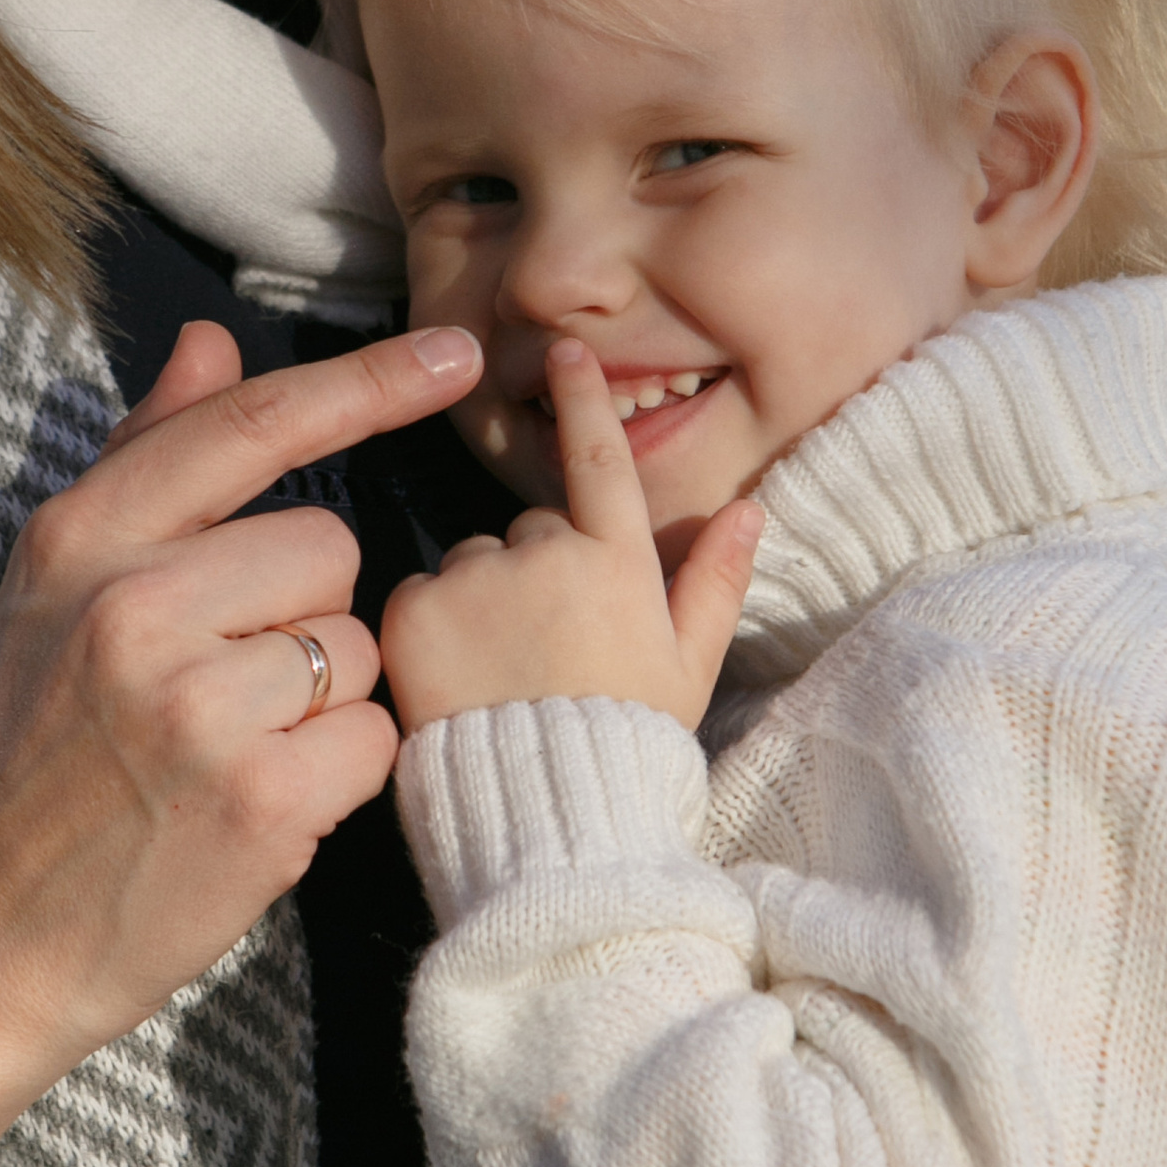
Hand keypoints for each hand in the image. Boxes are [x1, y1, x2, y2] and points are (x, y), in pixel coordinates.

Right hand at [0, 316, 479, 1166]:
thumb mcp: (50, 591)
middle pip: (331, 547)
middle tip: (216, 684)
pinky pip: (370, 740)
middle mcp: (134, 607)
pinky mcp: (257, 800)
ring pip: (358, 647)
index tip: (459, 352)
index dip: (368, 383)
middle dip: (304, 612)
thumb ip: (145, 461)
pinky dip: (335, 776)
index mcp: (79, 540)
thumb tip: (215, 342)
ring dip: (321, 700)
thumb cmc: (29, 753)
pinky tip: (255, 804)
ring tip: (225, 750)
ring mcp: (197, 707)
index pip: (251, 427)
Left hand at [380, 337, 762, 734]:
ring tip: (501, 674)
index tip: (565, 350)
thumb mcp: (691, 665)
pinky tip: (457, 681)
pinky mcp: (415, 612)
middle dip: (535, 571)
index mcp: (617, 560)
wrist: (548, 817)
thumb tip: (751, 507)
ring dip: (481, 598)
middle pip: (531, 530)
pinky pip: (419, 595)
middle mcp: (545, 551)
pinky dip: (430, 626)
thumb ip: (716, 579)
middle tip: (547, 651)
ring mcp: (476, 578)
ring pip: (472, 562)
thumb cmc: (630, 744)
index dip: (584, 400)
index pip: (599, 459)